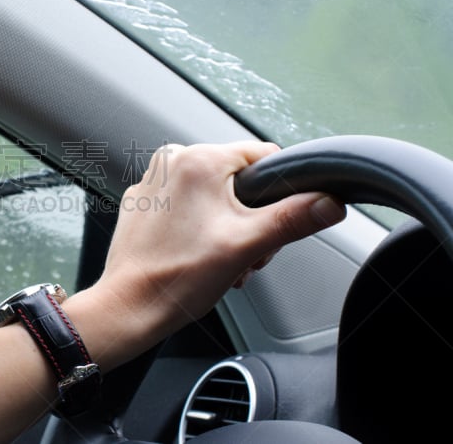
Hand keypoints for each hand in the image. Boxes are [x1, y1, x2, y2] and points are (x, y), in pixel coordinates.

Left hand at [65, 141, 345, 369]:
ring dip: (226, 226)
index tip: (271, 221)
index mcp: (197, 159)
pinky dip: (197, 227)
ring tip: (220, 259)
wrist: (131, 306)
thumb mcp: (248, 245)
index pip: (261, 155)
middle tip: (243, 251)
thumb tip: (330, 202)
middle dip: (249, 216)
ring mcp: (152, 182)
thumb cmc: (179, 276)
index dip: (278, 189)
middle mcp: (170, 161)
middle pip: (236, 179)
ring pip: (211, 194)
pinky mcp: (141, 203)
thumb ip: (293, 218)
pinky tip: (195, 255)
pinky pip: (184, 204)